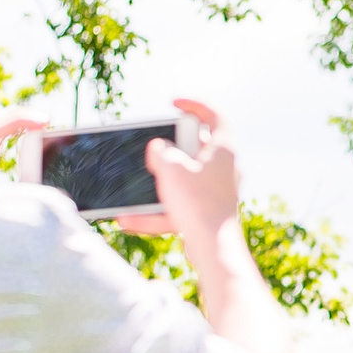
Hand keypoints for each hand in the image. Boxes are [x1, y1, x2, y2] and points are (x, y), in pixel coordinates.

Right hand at [122, 97, 237, 242]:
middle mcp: (224, 168)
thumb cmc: (197, 203)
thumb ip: (160, 151)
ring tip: (135, 186)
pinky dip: (156, 211)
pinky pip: (178, 206)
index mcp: (224, 148)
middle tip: (154, 147)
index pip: (214, 114)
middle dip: (170, 147)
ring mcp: (216, 192)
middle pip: (196, 147)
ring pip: (183, 180)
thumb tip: (158, 148)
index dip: (193, 104)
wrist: (212, 248)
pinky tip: (128, 219)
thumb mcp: (171, 167)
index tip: (173, 103)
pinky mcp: (206, 213)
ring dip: (158, 184)